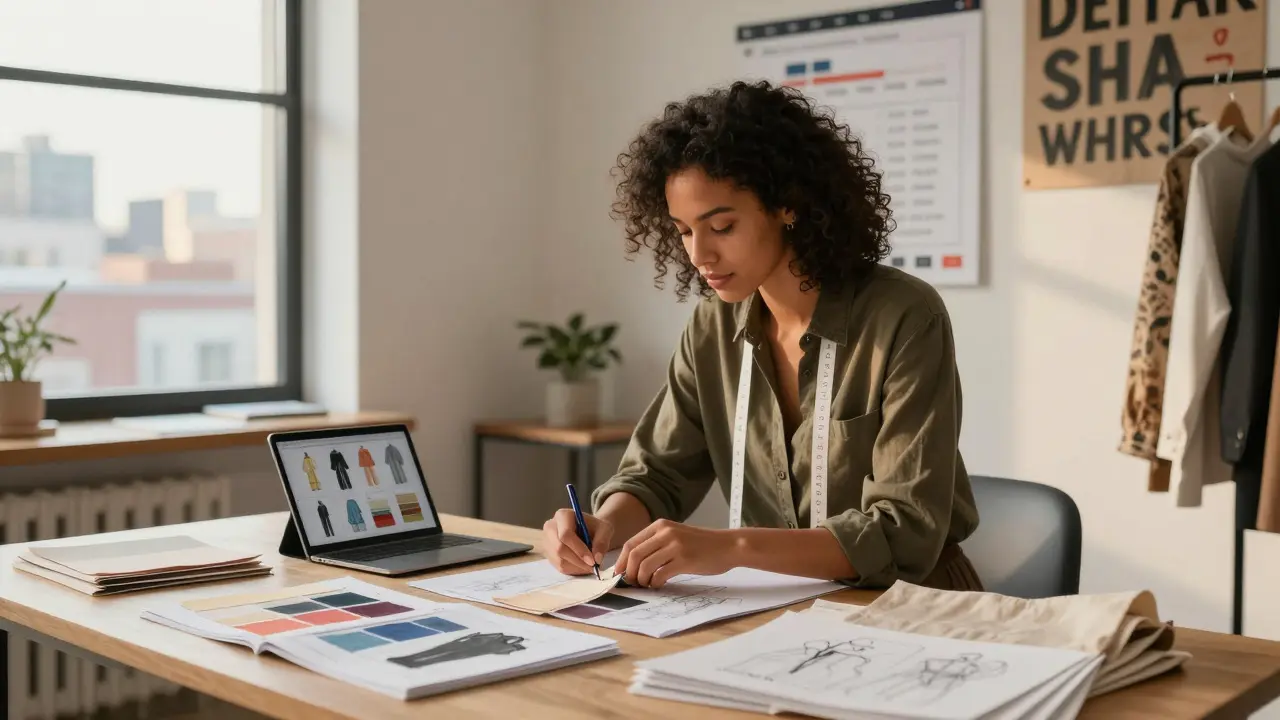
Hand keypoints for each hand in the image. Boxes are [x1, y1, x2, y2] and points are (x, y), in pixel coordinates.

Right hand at [542, 509, 613, 574]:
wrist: (588, 531)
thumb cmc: (595, 528)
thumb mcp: (605, 529)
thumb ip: (602, 541)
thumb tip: (597, 558)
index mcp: (562, 515)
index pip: (566, 534)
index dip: (579, 549)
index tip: (593, 561)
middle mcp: (550, 527)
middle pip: (559, 548)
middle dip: (578, 560)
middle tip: (593, 567)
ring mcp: (547, 541)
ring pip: (559, 559)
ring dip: (576, 566)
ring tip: (590, 566)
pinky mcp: (548, 553)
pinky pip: (558, 566)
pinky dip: (573, 569)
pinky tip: (582, 566)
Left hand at [614, 519, 738, 587]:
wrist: (727, 546)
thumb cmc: (701, 545)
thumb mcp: (676, 536)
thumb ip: (656, 544)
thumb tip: (633, 564)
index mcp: (660, 526)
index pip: (631, 544)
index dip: (621, 562)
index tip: (619, 575)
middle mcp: (665, 533)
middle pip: (634, 556)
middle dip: (629, 573)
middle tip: (632, 584)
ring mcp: (675, 545)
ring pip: (644, 566)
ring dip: (641, 580)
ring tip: (647, 585)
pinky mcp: (684, 560)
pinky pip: (660, 574)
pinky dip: (655, 583)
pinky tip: (659, 585)